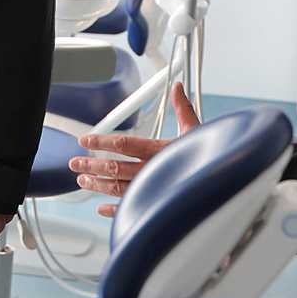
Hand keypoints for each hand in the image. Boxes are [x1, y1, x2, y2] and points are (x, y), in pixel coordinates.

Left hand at [68, 85, 199, 216]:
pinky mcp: (154, 206)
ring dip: (97, 185)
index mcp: (159, 151)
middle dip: (91, 165)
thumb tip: (176, 87)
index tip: (85, 140)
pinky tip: (101, 207)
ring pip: (116, 188)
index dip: (101, 141)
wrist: (221, 184)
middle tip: (75, 163)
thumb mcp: (195, 131)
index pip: (123, 144)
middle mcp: (152, 171)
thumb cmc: (209, 157)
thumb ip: (182, 109)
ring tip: (82, 180)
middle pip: (114, 167)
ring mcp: (151, 190)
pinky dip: (113, 209)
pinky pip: (129, 209)